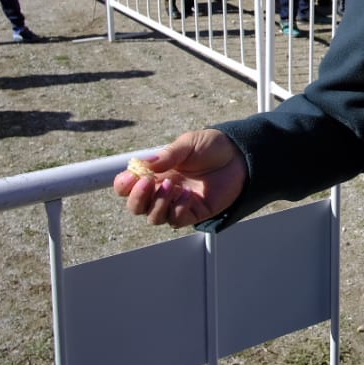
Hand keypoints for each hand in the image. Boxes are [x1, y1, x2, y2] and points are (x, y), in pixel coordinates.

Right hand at [113, 128, 246, 227]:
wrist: (239, 155)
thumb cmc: (212, 147)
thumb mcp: (188, 144)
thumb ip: (167, 156)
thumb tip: (144, 166)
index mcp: (156, 173)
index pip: (128, 187)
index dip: (124, 185)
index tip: (132, 175)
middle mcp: (162, 190)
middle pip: (136, 207)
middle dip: (137, 198)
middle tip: (148, 183)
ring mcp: (177, 203)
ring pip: (153, 217)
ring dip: (158, 204)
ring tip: (173, 186)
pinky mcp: (193, 212)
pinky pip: (176, 220)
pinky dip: (177, 209)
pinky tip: (188, 194)